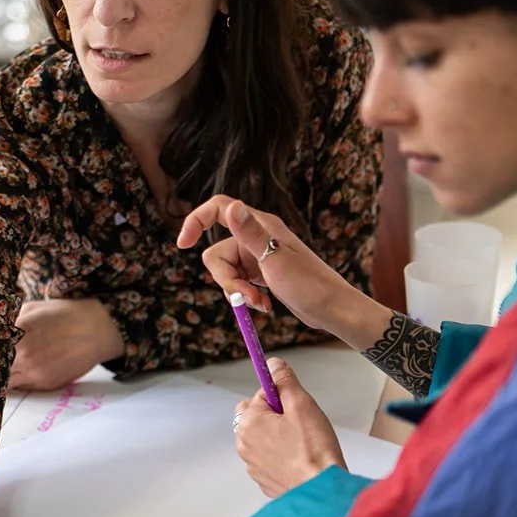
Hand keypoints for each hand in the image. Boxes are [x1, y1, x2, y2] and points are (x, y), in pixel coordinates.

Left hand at [10, 298, 124, 390]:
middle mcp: (23, 352)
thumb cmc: (63, 314)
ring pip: (4, 382)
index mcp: (17, 329)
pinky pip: (21, 387)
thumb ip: (8, 319)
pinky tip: (13, 376)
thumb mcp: (32, 307)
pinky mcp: (45, 383)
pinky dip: (14, 383)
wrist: (97, 329)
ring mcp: (34, 370)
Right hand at [177, 194, 356, 333]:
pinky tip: (265, 306)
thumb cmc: (310, 284)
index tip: (183, 245)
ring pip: (227, 271)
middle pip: (218, 253)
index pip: (218, 209)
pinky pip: (240, 282)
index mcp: (259, 225)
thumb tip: (232, 206)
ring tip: (261, 304)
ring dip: (238, 292)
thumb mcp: (275, 260)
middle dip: (227, 279)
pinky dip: (247, 295)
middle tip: (247, 297)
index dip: (196, 221)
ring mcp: (259, 255)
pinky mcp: (263, 273)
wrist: (333, 309)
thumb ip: (249, 233)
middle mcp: (257, 237)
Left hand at [234, 357, 345, 497]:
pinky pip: (269, 458)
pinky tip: (299, 459)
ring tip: (302, 443)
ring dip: (278, 435)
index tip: (297, 407)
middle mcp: (244, 443)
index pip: (262, 394)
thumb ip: (284, 380)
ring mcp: (252, 464)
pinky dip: (281, 455)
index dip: (284, 397)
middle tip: (299, 424)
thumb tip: (272, 363)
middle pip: (257, 415)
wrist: (321, 488)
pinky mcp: (263, 480)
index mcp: (248, 422)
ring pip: (263, 437)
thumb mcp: (301, 404)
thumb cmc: (313, 448)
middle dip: (275, 415)